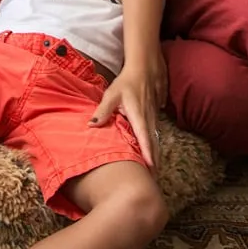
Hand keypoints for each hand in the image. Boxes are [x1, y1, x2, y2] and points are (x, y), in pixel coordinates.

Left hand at [89, 54, 165, 172]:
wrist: (145, 67)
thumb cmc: (127, 82)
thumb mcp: (112, 94)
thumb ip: (103, 110)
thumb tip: (91, 124)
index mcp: (138, 115)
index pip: (144, 137)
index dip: (148, 153)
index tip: (151, 168)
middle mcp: (149, 119)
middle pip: (153, 144)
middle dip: (155, 162)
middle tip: (154, 181)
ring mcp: (154, 117)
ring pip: (156, 140)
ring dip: (156, 155)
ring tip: (155, 173)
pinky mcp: (155, 115)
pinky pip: (156, 134)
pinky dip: (155, 146)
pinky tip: (154, 155)